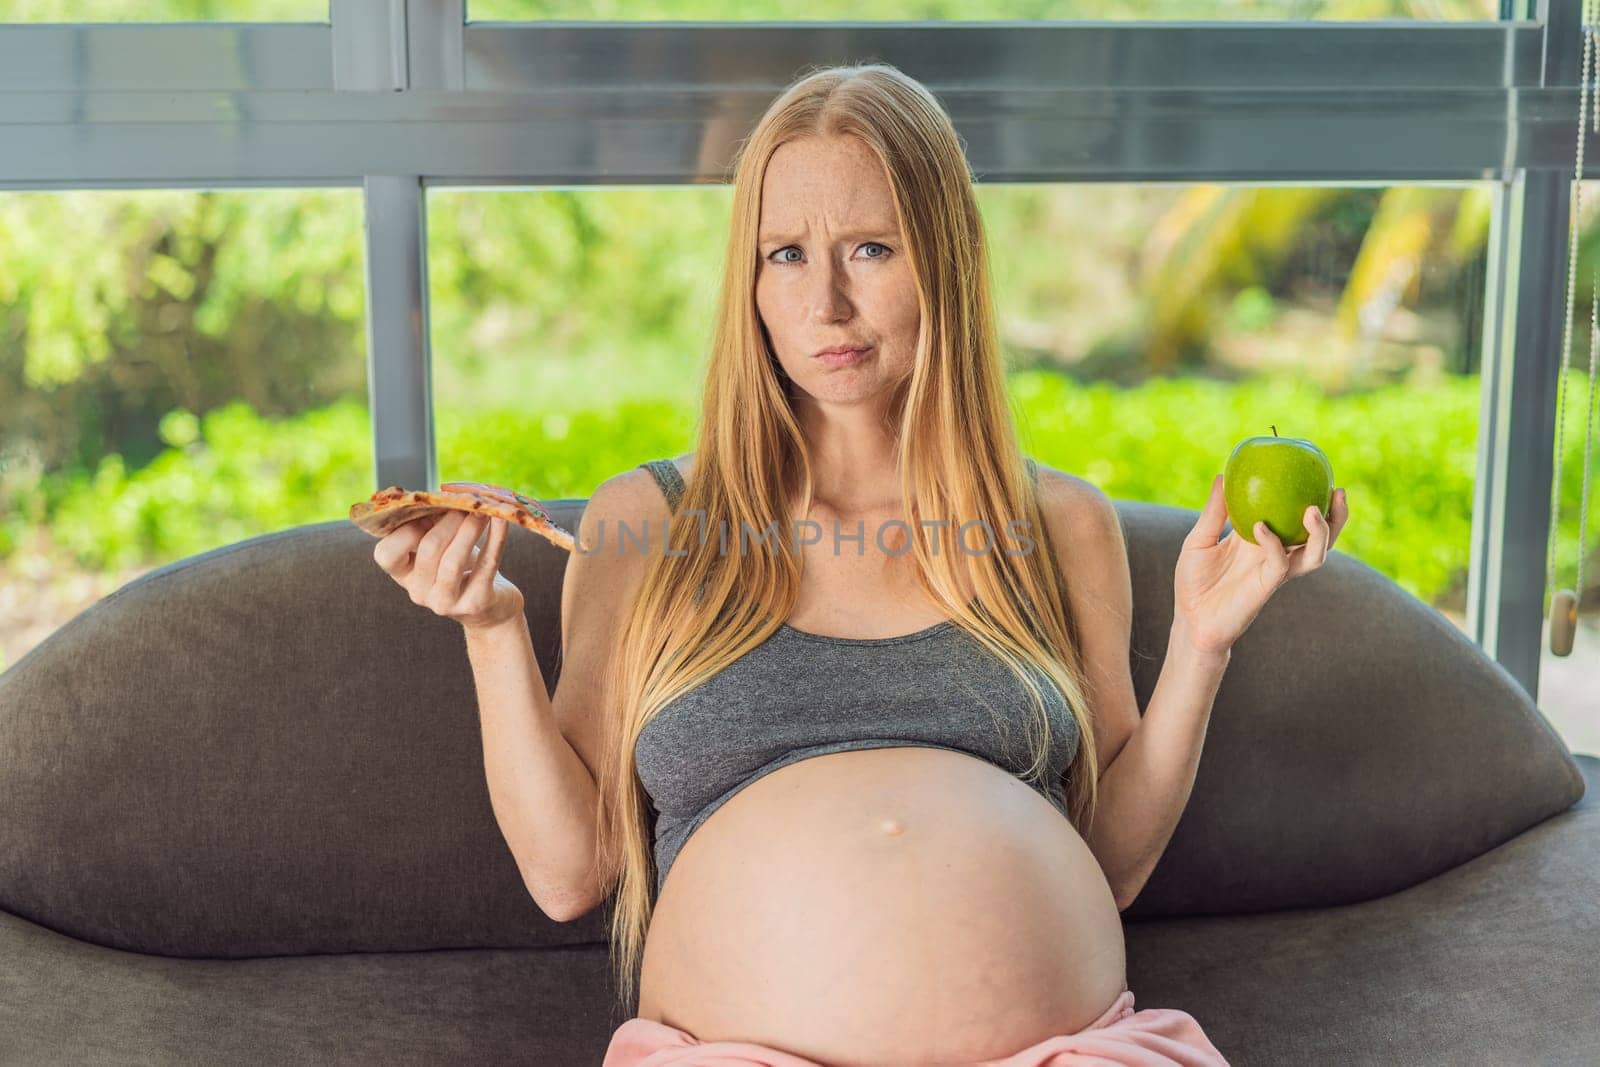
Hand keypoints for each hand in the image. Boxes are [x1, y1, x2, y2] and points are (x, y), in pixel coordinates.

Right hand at [373, 510, 525, 631]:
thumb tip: (440, 497)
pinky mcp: (475, 604)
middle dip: (449, 521)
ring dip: (470, 529)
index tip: (428, 510)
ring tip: (483, 511)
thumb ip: (431, 524)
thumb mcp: (441, 546)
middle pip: (428, 549)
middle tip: (467, 504)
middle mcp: (419, 592)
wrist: (492, 607)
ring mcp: (446, 602)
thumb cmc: (462, 567)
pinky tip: (501, 521)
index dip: (405, 529)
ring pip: (453, 560)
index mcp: (403, 575)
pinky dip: (496, 539)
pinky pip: (486, 566)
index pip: (386, 554)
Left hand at [1172, 475, 1349, 656]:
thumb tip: (1222, 476)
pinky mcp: (1265, 587)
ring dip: (1321, 533)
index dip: (1314, 500)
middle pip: (1320, 537)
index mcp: (1263, 540)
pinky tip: (1260, 527)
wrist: (1190, 618)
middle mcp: (1276, 554)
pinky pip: (1279, 564)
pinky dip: (1273, 543)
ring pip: (1314, 554)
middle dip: (1337, 517)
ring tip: (1313, 509)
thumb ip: (1214, 511)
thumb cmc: (1194, 581)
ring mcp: (1274, 572)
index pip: (1297, 518)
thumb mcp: (1199, 539)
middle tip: (1338, 492)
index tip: (1320, 474)